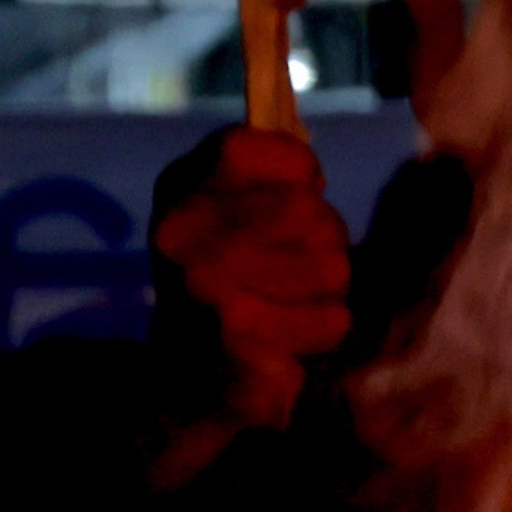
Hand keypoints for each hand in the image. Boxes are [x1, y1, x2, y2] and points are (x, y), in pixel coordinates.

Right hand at [153, 126, 352, 427]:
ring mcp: (203, 285)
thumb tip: (300, 127)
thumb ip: (273, 173)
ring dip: (323, 291)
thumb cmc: (231, 281)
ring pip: (332, 265)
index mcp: (179, 190)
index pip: (252, 148)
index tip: (294, 194)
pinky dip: (320, 332)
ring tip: (281, 305)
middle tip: (285, 269)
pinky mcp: (236, 337)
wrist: (185, 383)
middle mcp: (179, 232)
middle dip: (320, 242)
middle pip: (309, 211)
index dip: (296, 171)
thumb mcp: (236, 212)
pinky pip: (332, 319)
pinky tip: (281, 342)